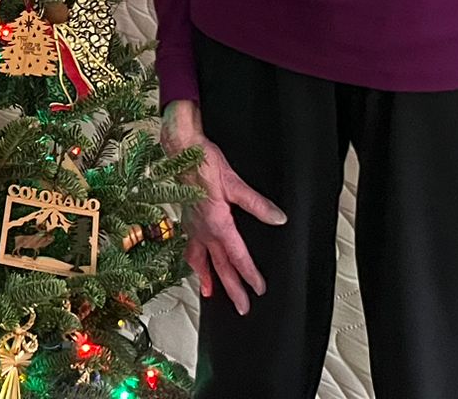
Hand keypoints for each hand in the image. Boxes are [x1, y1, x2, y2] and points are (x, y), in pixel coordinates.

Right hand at [163, 99, 286, 315]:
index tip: (259, 289)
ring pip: (203, 261)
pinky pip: (190, 248)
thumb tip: (278, 218)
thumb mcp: (234, 183)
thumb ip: (257, 204)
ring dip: (210, 280)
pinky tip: (196, 266)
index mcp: (217, 223)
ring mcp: (193, 227)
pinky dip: (194, 262)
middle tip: (244, 307)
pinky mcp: (187, 221)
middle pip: (221, 266)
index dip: (250, 275)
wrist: (180, 149)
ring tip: (213, 295)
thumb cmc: (203, 162)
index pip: (237, 256)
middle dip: (233, 289)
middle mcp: (203, 230)